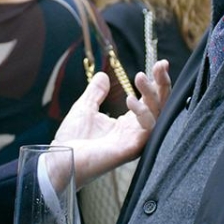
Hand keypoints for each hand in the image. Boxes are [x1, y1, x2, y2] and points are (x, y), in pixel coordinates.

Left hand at [53, 59, 171, 185]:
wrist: (60, 159)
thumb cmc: (72, 140)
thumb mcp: (85, 108)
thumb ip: (96, 93)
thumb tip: (102, 75)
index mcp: (127, 124)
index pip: (150, 101)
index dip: (157, 83)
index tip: (159, 63)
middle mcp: (135, 132)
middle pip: (160, 106)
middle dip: (163, 84)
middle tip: (162, 64)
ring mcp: (135, 141)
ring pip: (158, 115)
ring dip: (152, 94)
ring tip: (140, 77)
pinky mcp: (130, 149)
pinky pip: (147, 129)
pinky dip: (143, 113)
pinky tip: (131, 99)